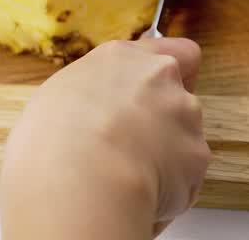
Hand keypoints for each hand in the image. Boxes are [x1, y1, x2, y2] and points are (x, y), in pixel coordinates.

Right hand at [0, 38, 210, 239]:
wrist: (80, 179)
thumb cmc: (51, 141)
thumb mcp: (54, 100)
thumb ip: (90, 96)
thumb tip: (92, 115)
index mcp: (122, 59)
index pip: (174, 51)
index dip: (174, 73)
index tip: (155, 95)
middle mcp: (161, 78)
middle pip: (179, 97)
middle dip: (164, 123)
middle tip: (129, 150)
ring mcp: (185, 115)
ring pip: (185, 137)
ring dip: (167, 156)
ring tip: (128, 179)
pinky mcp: (197, 156)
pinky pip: (187, 176)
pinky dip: (171, 190)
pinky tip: (139, 196)